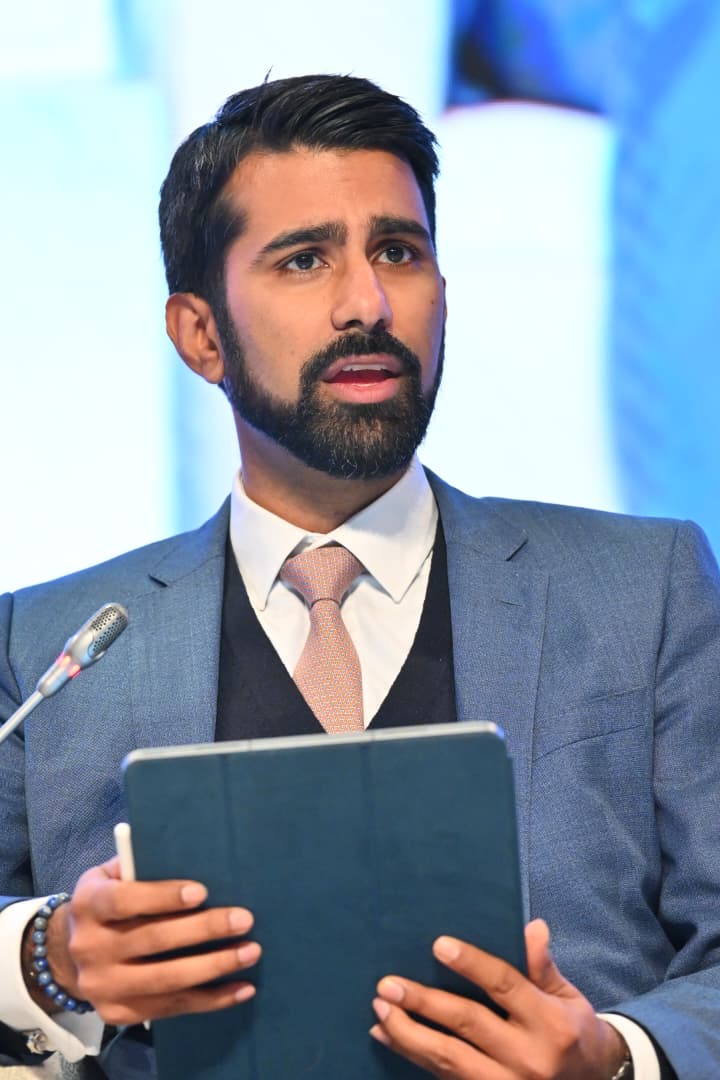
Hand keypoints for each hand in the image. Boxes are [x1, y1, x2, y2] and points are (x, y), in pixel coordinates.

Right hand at [23, 857, 260, 1025]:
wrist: (69, 953)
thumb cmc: (108, 901)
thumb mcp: (112, 876)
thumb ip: (142, 867)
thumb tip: (196, 856)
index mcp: (88, 905)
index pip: (124, 901)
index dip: (163, 896)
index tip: (202, 892)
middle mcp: (90, 948)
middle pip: (153, 941)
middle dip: (203, 930)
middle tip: (244, 919)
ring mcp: (102, 986)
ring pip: (166, 979)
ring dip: (214, 966)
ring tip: (250, 952)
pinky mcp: (118, 1014)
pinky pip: (170, 1007)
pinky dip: (211, 1000)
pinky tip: (242, 988)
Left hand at [370, 919, 627, 1078]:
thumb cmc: (574, 1033)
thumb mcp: (568, 998)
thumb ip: (543, 966)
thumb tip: (532, 927)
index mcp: (549, 1023)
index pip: (505, 986)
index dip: (472, 964)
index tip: (438, 945)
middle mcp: (528, 1057)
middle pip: (468, 1024)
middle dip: (424, 1002)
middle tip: (388, 984)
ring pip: (449, 1059)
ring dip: (408, 1034)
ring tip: (379, 1010)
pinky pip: (445, 1079)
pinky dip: (413, 1057)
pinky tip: (387, 1037)